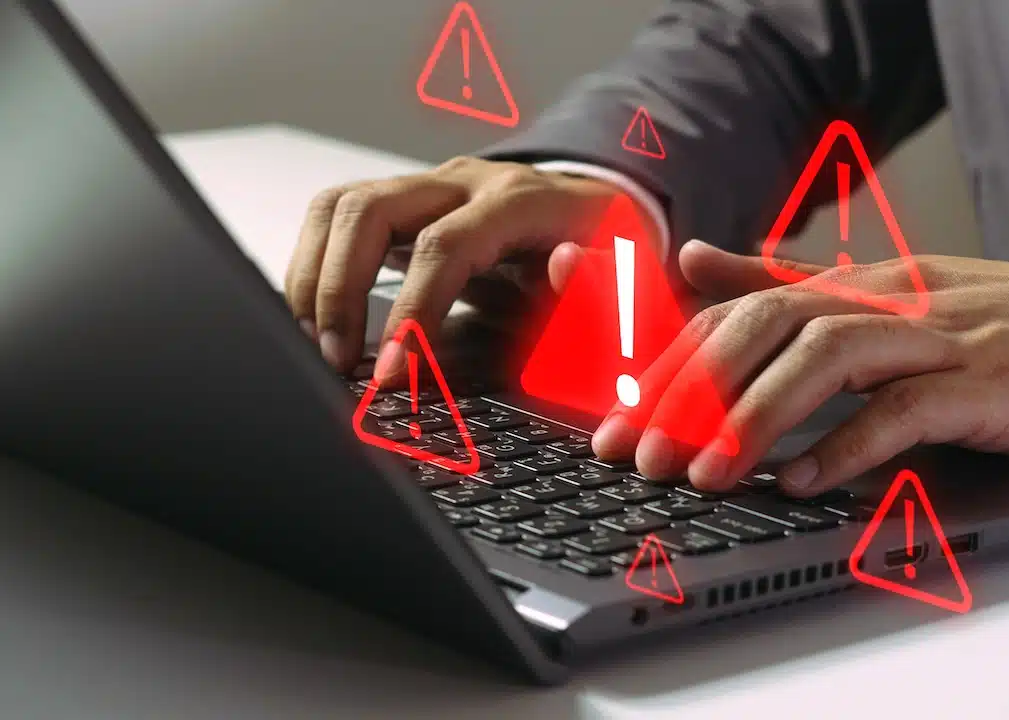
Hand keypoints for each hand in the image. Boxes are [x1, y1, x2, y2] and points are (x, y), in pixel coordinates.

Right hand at [284, 157, 655, 379]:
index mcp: (521, 200)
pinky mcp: (404, 201)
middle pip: (371, 209)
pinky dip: (315, 264)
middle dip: (340, 288)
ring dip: (315, 275)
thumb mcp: (623, 275)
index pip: (445, 246)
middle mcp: (465, 180)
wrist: (598, 209)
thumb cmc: (608, 252)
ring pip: (341, 205)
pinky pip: (337, 217)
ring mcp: (427, 184)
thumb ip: (600, 281)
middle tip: (336, 359)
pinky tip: (318, 316)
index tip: (388, 373)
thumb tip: (564, 266)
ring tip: (317, 342)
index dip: (411, 312)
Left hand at [592, 241, 1008, 495]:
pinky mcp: (980, 382)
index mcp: (849, 284)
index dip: (668, 362)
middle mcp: (881, 300)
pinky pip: (904, 409)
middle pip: (764, 326)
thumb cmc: (988, 325)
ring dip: (755, 414)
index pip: (736, 311)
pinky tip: (802, 480)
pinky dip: (848, 445)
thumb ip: (781, 277)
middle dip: (691, 390)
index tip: (615, 417)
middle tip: (640, 452)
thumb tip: (693, 257)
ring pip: (826, 357)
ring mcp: (932, 337)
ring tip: (705, 470)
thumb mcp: (875, 294)